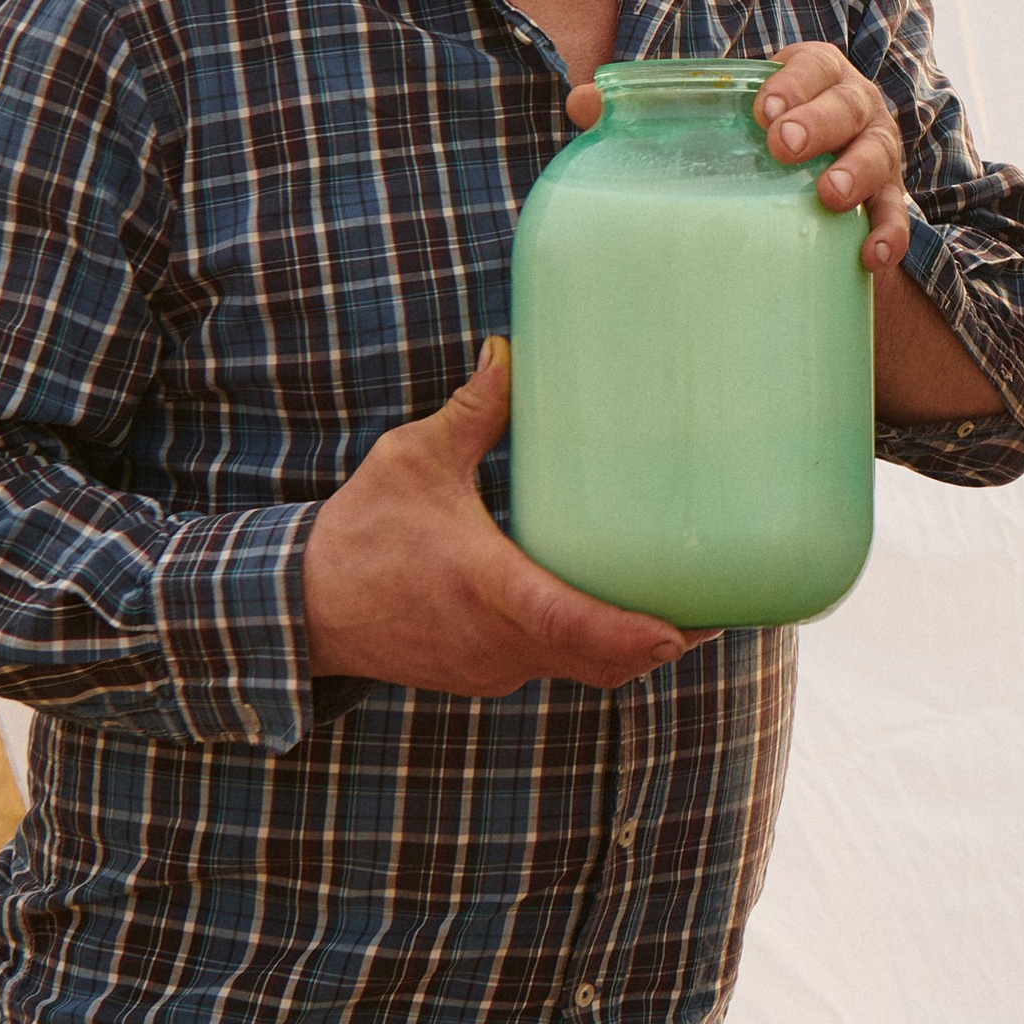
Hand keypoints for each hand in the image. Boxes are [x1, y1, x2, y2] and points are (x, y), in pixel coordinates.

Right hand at [301, 343, 699, 693]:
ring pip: (580, 670)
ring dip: (630, 648)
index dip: (631, 632)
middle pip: (601, 661)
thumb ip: (472, 409)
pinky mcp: (483, 674)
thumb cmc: (361, 532)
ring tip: (685, 607)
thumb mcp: (415, 459)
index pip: (570, 623)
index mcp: (487, 588)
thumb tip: (511, 348)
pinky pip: (553, 668)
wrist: (302, 607)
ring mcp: (491, 667)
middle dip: (663, 641)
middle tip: (721, 604)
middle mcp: (496, 641)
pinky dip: (591, 648)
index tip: (684, 629)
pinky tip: (615, 612)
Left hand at [564, 46, 911, 273]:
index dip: (793, 81)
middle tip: (782, 145)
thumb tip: (582, 103)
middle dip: (820, 121)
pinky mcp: (887, 204)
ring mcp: (876, 155)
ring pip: (879, 155)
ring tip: (829, 197)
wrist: (810, 197)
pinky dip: (890, 234)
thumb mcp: (714, 122)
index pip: (812, 64)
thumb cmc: (752, 144)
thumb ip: (651, 111)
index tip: (763, 107)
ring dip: (858, 173)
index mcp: (811, 76)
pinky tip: (870, 257)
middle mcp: (852, 108)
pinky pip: (897, 217)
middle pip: (849, 103)